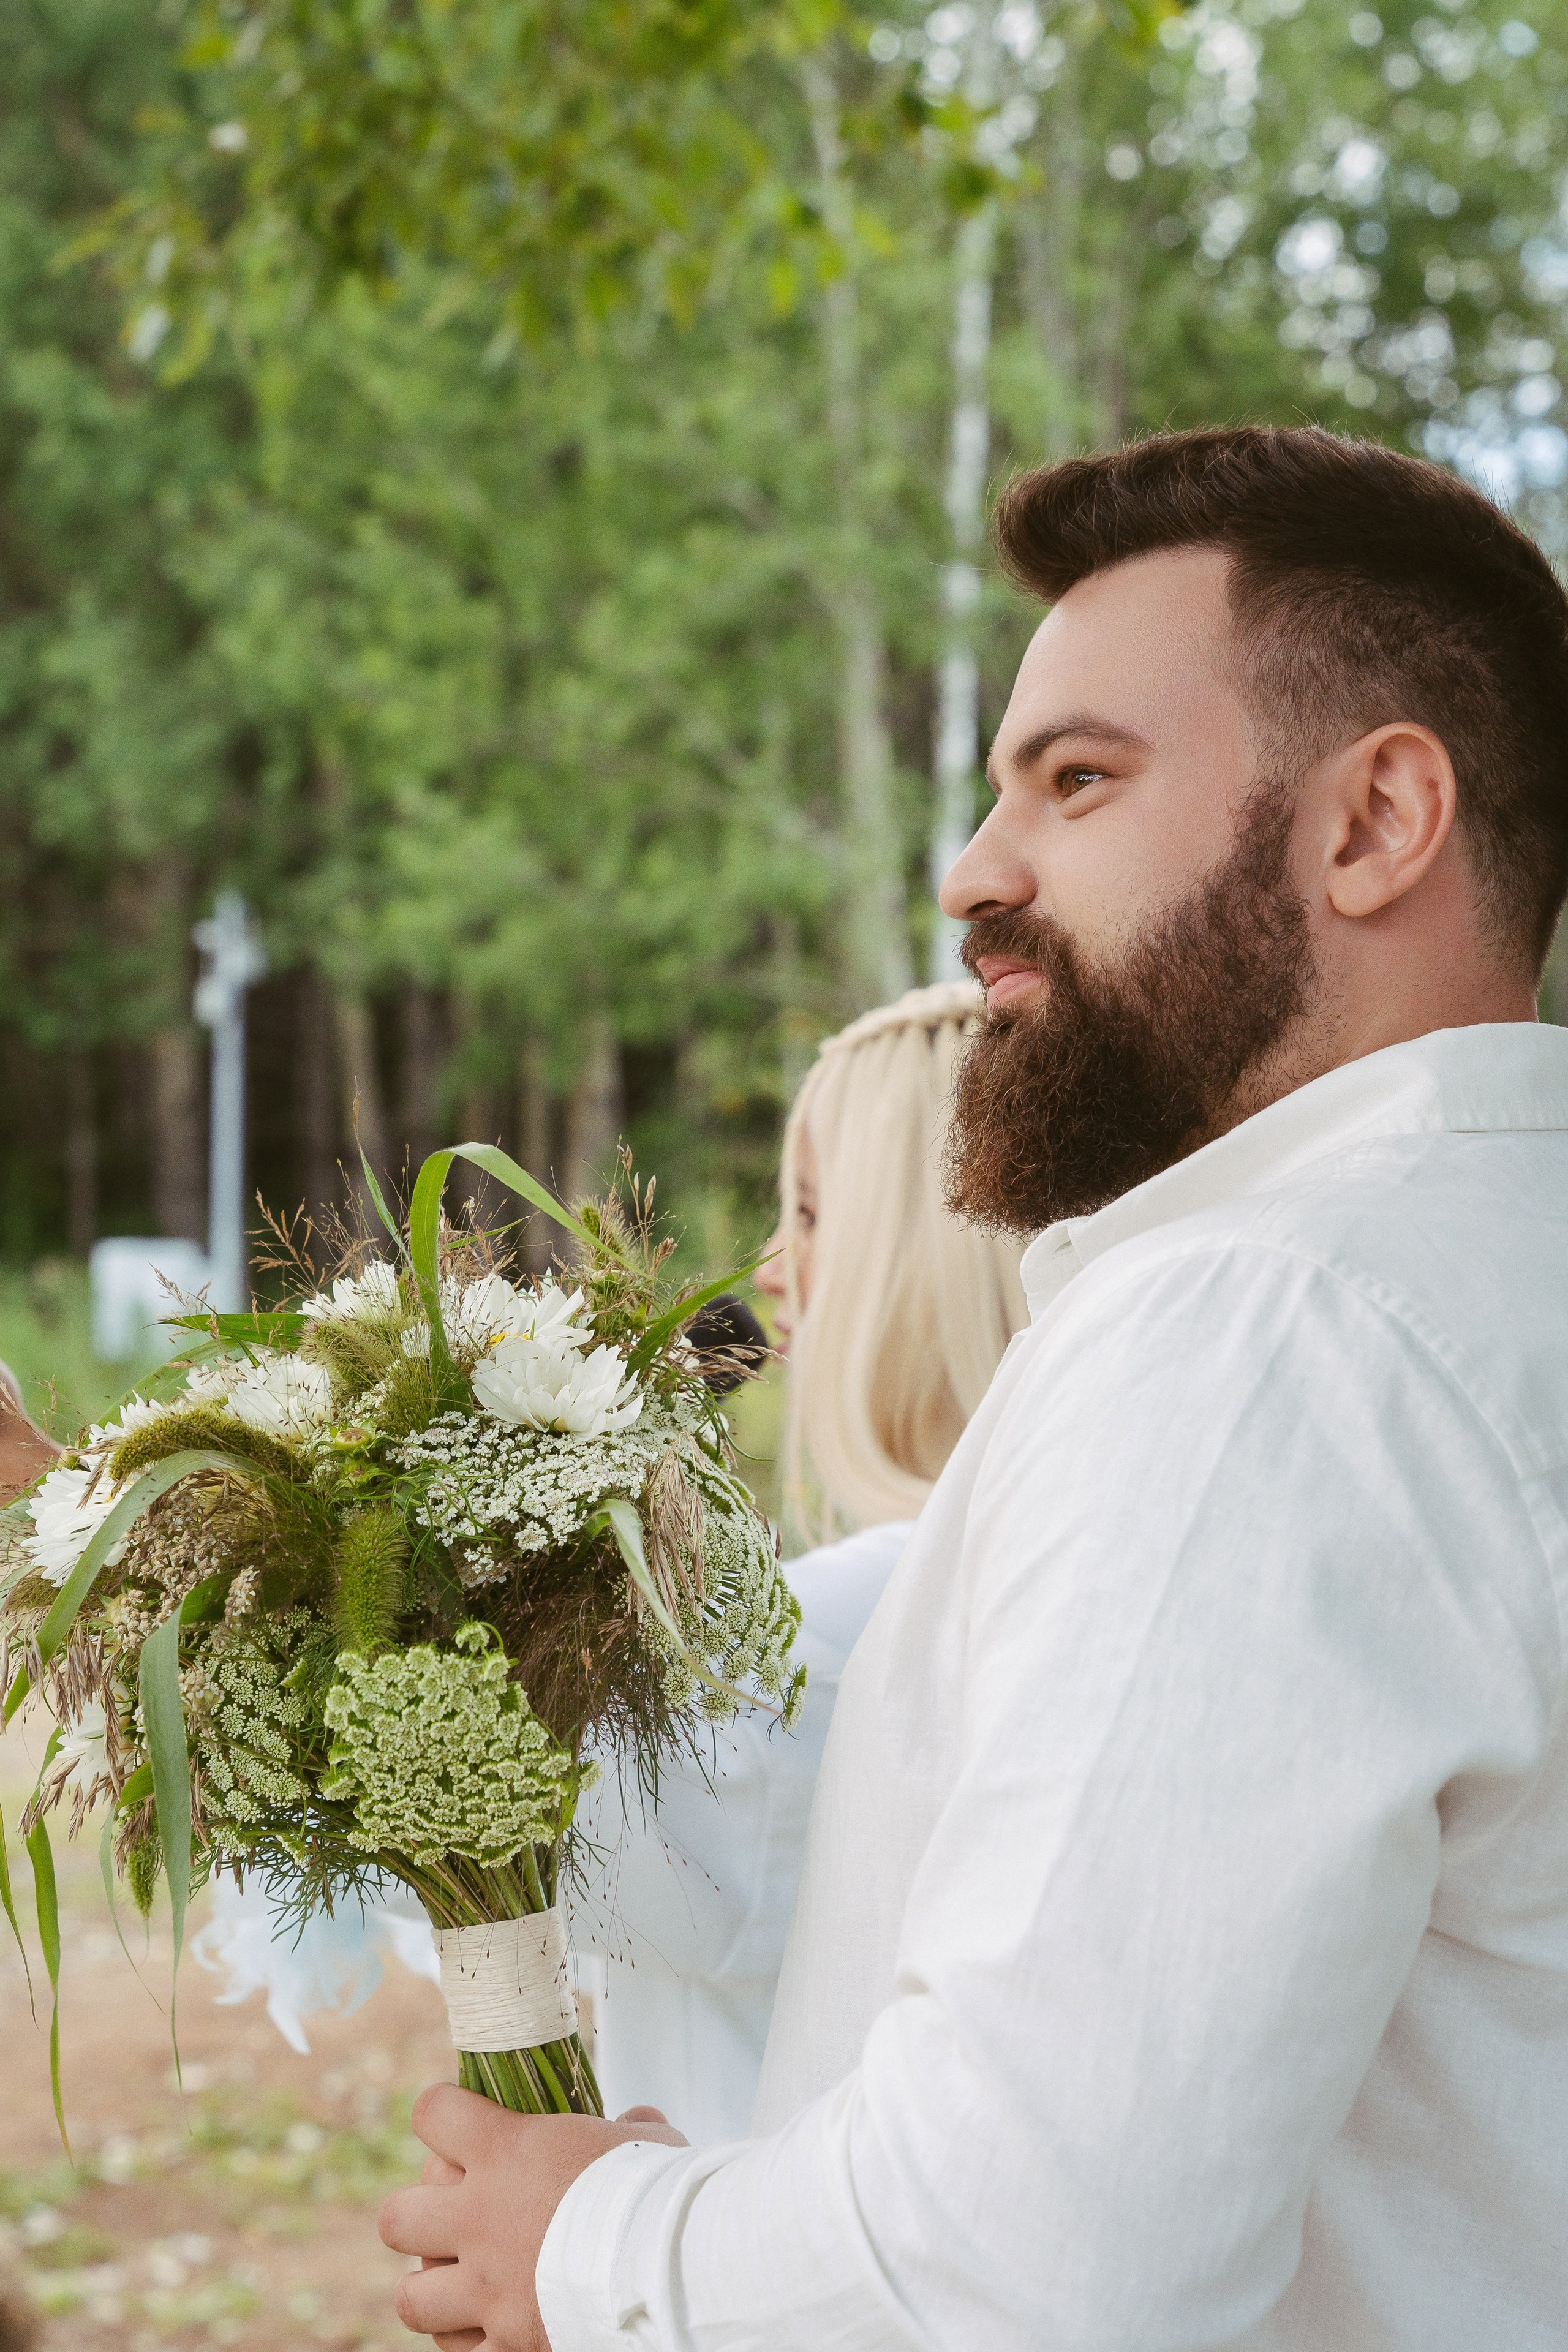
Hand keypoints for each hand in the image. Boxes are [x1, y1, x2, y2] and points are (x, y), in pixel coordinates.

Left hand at [380, 2083, 687, 2351]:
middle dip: (419, 2215)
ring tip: (463, 2283)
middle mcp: (480, 2220)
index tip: (458, 2122)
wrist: (667, 2270)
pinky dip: (472, 2343)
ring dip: (433, 2290)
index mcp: (506, 2153)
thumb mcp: (645, 2142)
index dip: (442, 2113)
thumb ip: (627, 2128)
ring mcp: (486, 2292)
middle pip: (398, 2216)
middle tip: (457, 2215)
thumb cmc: (656, 2193)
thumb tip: (636, 2120)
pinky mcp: (505, 2348)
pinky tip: (494, 2329)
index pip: (434, 2114)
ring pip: (412, 2298)